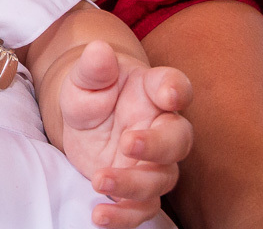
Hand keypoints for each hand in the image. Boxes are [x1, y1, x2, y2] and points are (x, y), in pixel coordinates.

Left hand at [58, 41, 193, 227]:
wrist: (83, 119)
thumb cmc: (92, 91)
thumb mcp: (84, 77)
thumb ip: (92, 67)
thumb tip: (98, 50)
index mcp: (152, 91)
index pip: (174, 85)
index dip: (176, 90)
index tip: (169, 94)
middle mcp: (160, 126)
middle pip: (178, 140)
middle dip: (158, 145)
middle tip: (128, 143)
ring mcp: (153, 161)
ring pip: (161, 179)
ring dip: (134, 184)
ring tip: (98, 180)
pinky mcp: (138, 188)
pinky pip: (142, 208)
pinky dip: (124, 217)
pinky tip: (99, 215)